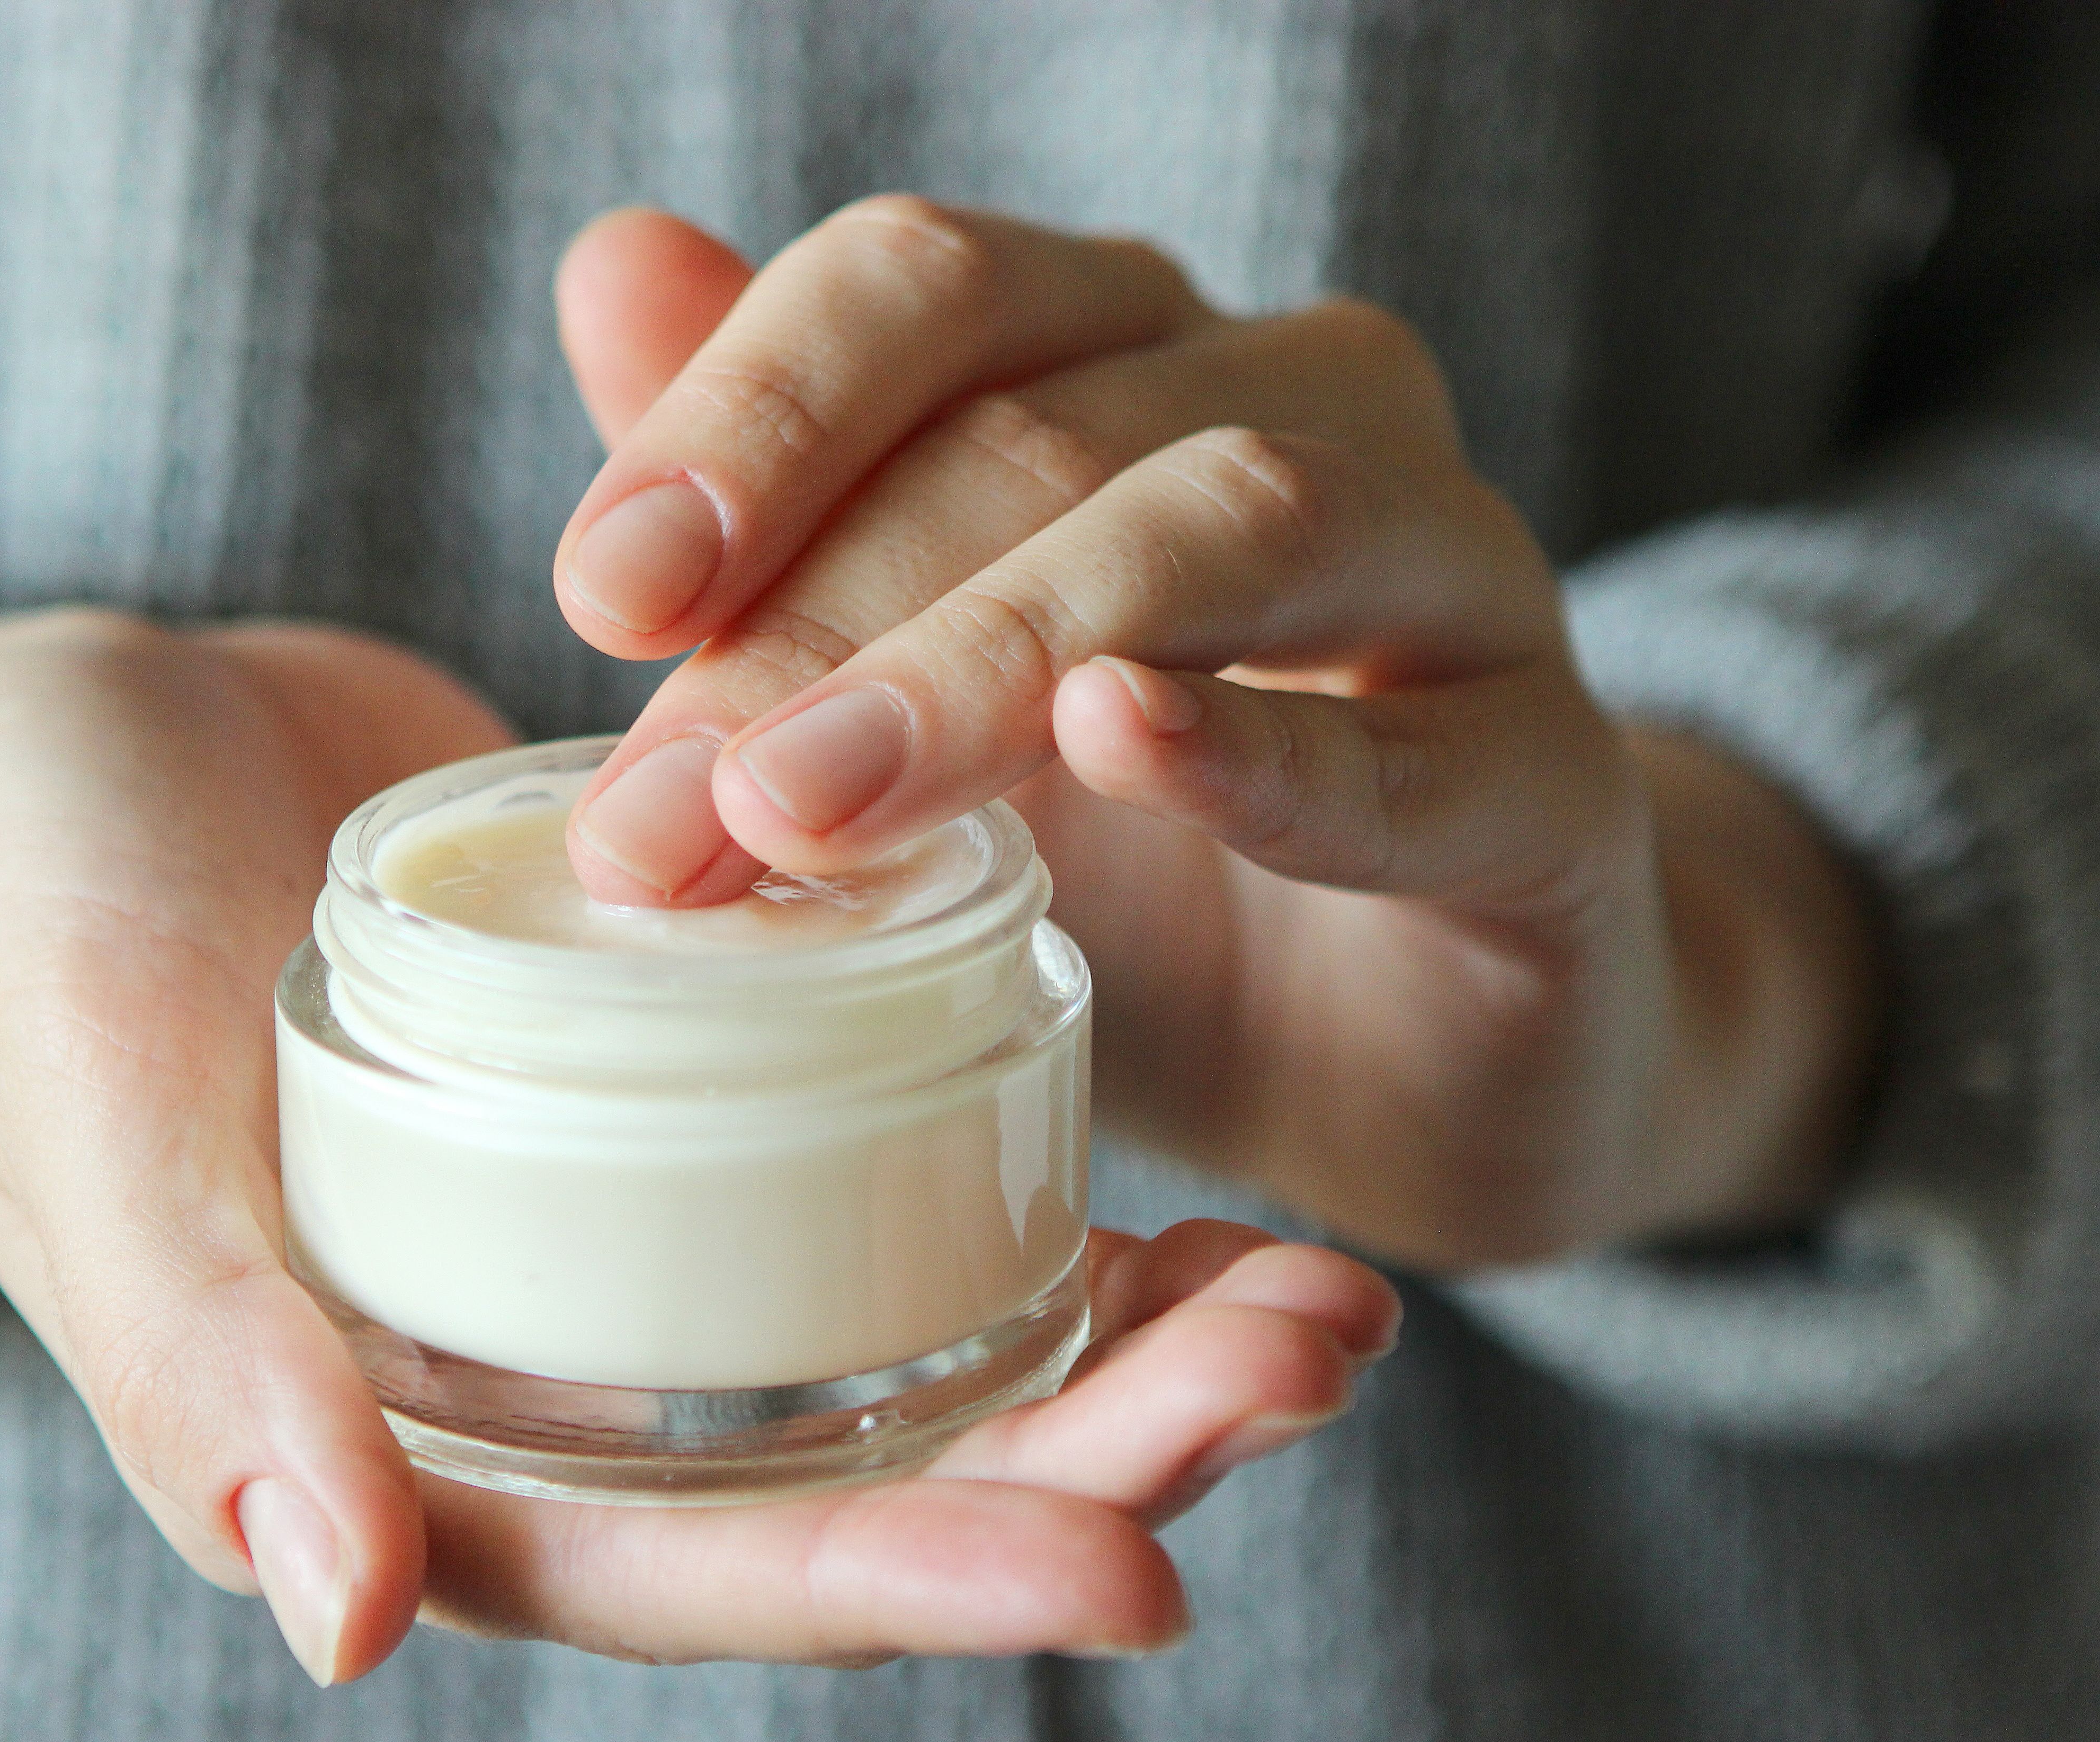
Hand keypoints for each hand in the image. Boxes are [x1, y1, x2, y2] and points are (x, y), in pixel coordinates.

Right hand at [0, 609, 1399, 1683]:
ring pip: (913, 1337)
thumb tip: (339, 1614)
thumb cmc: (35, 942)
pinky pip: (883, 1161)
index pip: (707, 1569)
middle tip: (1312, 1358)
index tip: (1148, 1569)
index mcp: (423, 1452)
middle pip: (866, 1468)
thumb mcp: (96, 1134)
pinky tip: (1189, 1156)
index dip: (921, 1578)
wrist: (61, 752)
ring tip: (1323, 1291)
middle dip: (1098, 1447)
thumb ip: (205, 1372)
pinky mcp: (690, 1089)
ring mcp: (638, 1241)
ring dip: (1125, 1332)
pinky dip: (1029, 1167)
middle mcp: (563, 1377)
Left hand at [552, 200, 1880, 1264]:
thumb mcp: (928, 701)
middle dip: (819, 616)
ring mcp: (1458, 583)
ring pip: (1226, 523)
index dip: (755, 410)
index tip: (602, 594)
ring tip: (808, 804)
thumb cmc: (1142, 870)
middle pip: (1043, 424)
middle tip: (661, 814)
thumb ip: (790, 508)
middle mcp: (1307, 414)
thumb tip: (612, 265)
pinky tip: (1122, 744)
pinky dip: (1260, 750)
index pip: (932, 290)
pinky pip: (1421, 751)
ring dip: (989, 662)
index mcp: (1133, 361)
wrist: (1409, 1057)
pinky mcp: (1559, 790)